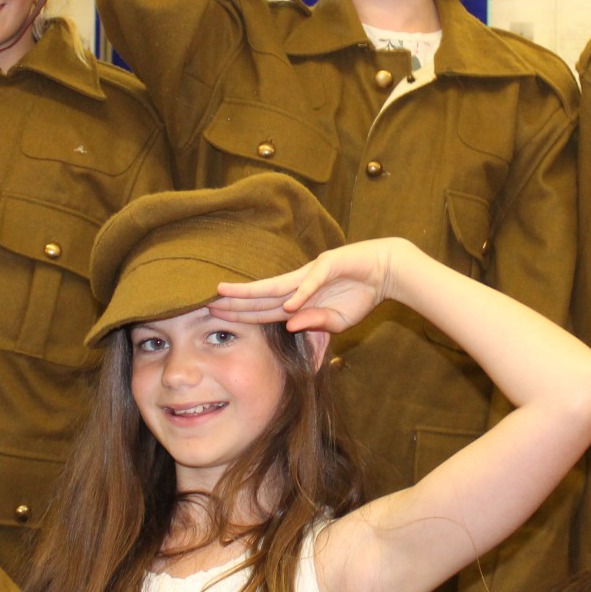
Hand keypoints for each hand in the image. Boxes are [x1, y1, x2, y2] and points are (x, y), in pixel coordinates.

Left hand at [210, 237, 412, 333]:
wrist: (385, 271)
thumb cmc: (360, 294)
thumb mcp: (338, 321)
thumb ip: (316, 325)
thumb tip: (290, 326)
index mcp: (299, 300)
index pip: (264, 310)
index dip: (241, 315)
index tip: (217, 318)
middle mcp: (298, 285)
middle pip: (261, 297)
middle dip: (234, 303)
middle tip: (205, 305)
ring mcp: (312, 275)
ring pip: (276, 285)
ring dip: (251, 292)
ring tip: (226, 294)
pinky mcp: (331, 265)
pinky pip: (313, 282)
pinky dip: (302, 294)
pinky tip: (288, 305)